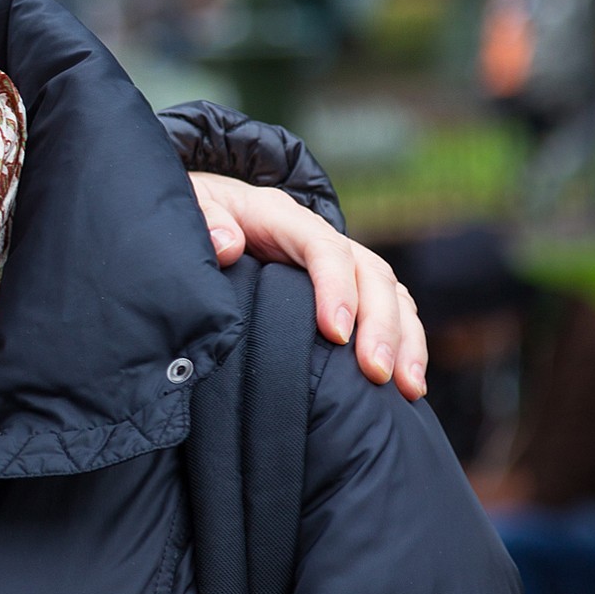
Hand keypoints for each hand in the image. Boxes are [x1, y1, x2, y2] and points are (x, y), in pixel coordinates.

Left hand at [188, 172, 428, 400]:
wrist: (198, 209)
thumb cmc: (192, 213)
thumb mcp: (187, 205)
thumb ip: (204, 219)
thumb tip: (228, 244)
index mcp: (279, 216)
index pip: (323, 248)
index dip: (335, 289)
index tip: (335, 333)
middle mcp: (317, 236)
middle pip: (369, 272)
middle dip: (381, 324)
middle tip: (377, 373)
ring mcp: (335, 259)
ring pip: (389, 292)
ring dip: (404, 340)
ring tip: (407, 388)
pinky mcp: (342, 284)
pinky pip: (388, 308)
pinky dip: (405, 342)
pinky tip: (407, 385)